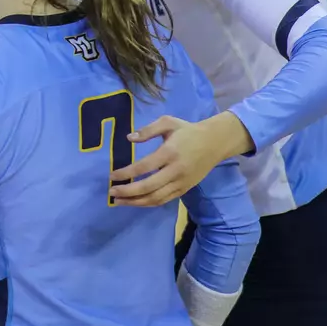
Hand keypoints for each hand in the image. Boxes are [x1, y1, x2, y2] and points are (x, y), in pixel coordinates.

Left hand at [109, 112, 251, 207]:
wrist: (215, 142)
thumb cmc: (188, 131)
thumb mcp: (168, 122)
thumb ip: (148, 130)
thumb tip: (129, 138)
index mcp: (169, 152)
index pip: (144, 167)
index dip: (126, 173)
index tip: (111, 175)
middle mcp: (175, 170)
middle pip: (149, 186)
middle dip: (128, 191)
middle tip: (111, 192)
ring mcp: (181, 182)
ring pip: (156, 197)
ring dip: (136, 202)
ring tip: (119, 201)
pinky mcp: (185, 189)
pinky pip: (165, 200)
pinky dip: (149, 203)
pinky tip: (136, 202)